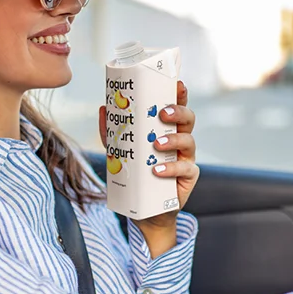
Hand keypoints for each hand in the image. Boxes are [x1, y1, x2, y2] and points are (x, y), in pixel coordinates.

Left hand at [99, 81, 199, 241]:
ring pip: (189, 142)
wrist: (145, 209)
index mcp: (168, 129)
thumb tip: (103, 108)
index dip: (180, 95)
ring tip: (156, 144)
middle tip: (163, 113)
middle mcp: (180, 140)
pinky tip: (157, 170)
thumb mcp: (120, 151)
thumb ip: (112, 132)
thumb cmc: (137, 174)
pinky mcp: (188, 178)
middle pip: (188, 120)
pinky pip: (185, 169)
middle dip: (179, 112)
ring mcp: (186, 159)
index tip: (178, 84)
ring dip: (173, 139)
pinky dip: (171, 169)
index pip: (177, 107)